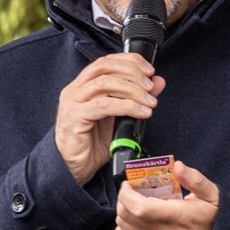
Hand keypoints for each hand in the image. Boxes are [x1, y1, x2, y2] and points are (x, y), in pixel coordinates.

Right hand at [54, 54, 164, 184]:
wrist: (74, 168)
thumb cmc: (92, 144)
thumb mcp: (119, 118)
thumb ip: (136, 98)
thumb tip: (157, 82)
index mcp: (83, 85)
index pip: (106, 61)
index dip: (129, 61)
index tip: (149, 70)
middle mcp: (75, 90)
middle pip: (105, 67)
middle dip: (132, 73)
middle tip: (150, 86)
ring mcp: (72, 103)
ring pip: (105, 84)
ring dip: (132, 90)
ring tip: (149, 101)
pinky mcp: (74, 117)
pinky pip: (103, 106)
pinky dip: (127, 106)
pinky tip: (141, 112)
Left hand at [115, 160, 218, 229]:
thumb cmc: (216, 222)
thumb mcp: (212, 196)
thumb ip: (194, 179)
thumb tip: (178, 166)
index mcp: (176, 218)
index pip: (137, 206)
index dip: (126, 193)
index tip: (129, 184)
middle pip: (126, 216)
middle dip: (123, 200)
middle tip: (131, 191)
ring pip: (122, 229)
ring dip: (123, 213)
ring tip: (134, 205)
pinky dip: (125, 229)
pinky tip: (136, 221)